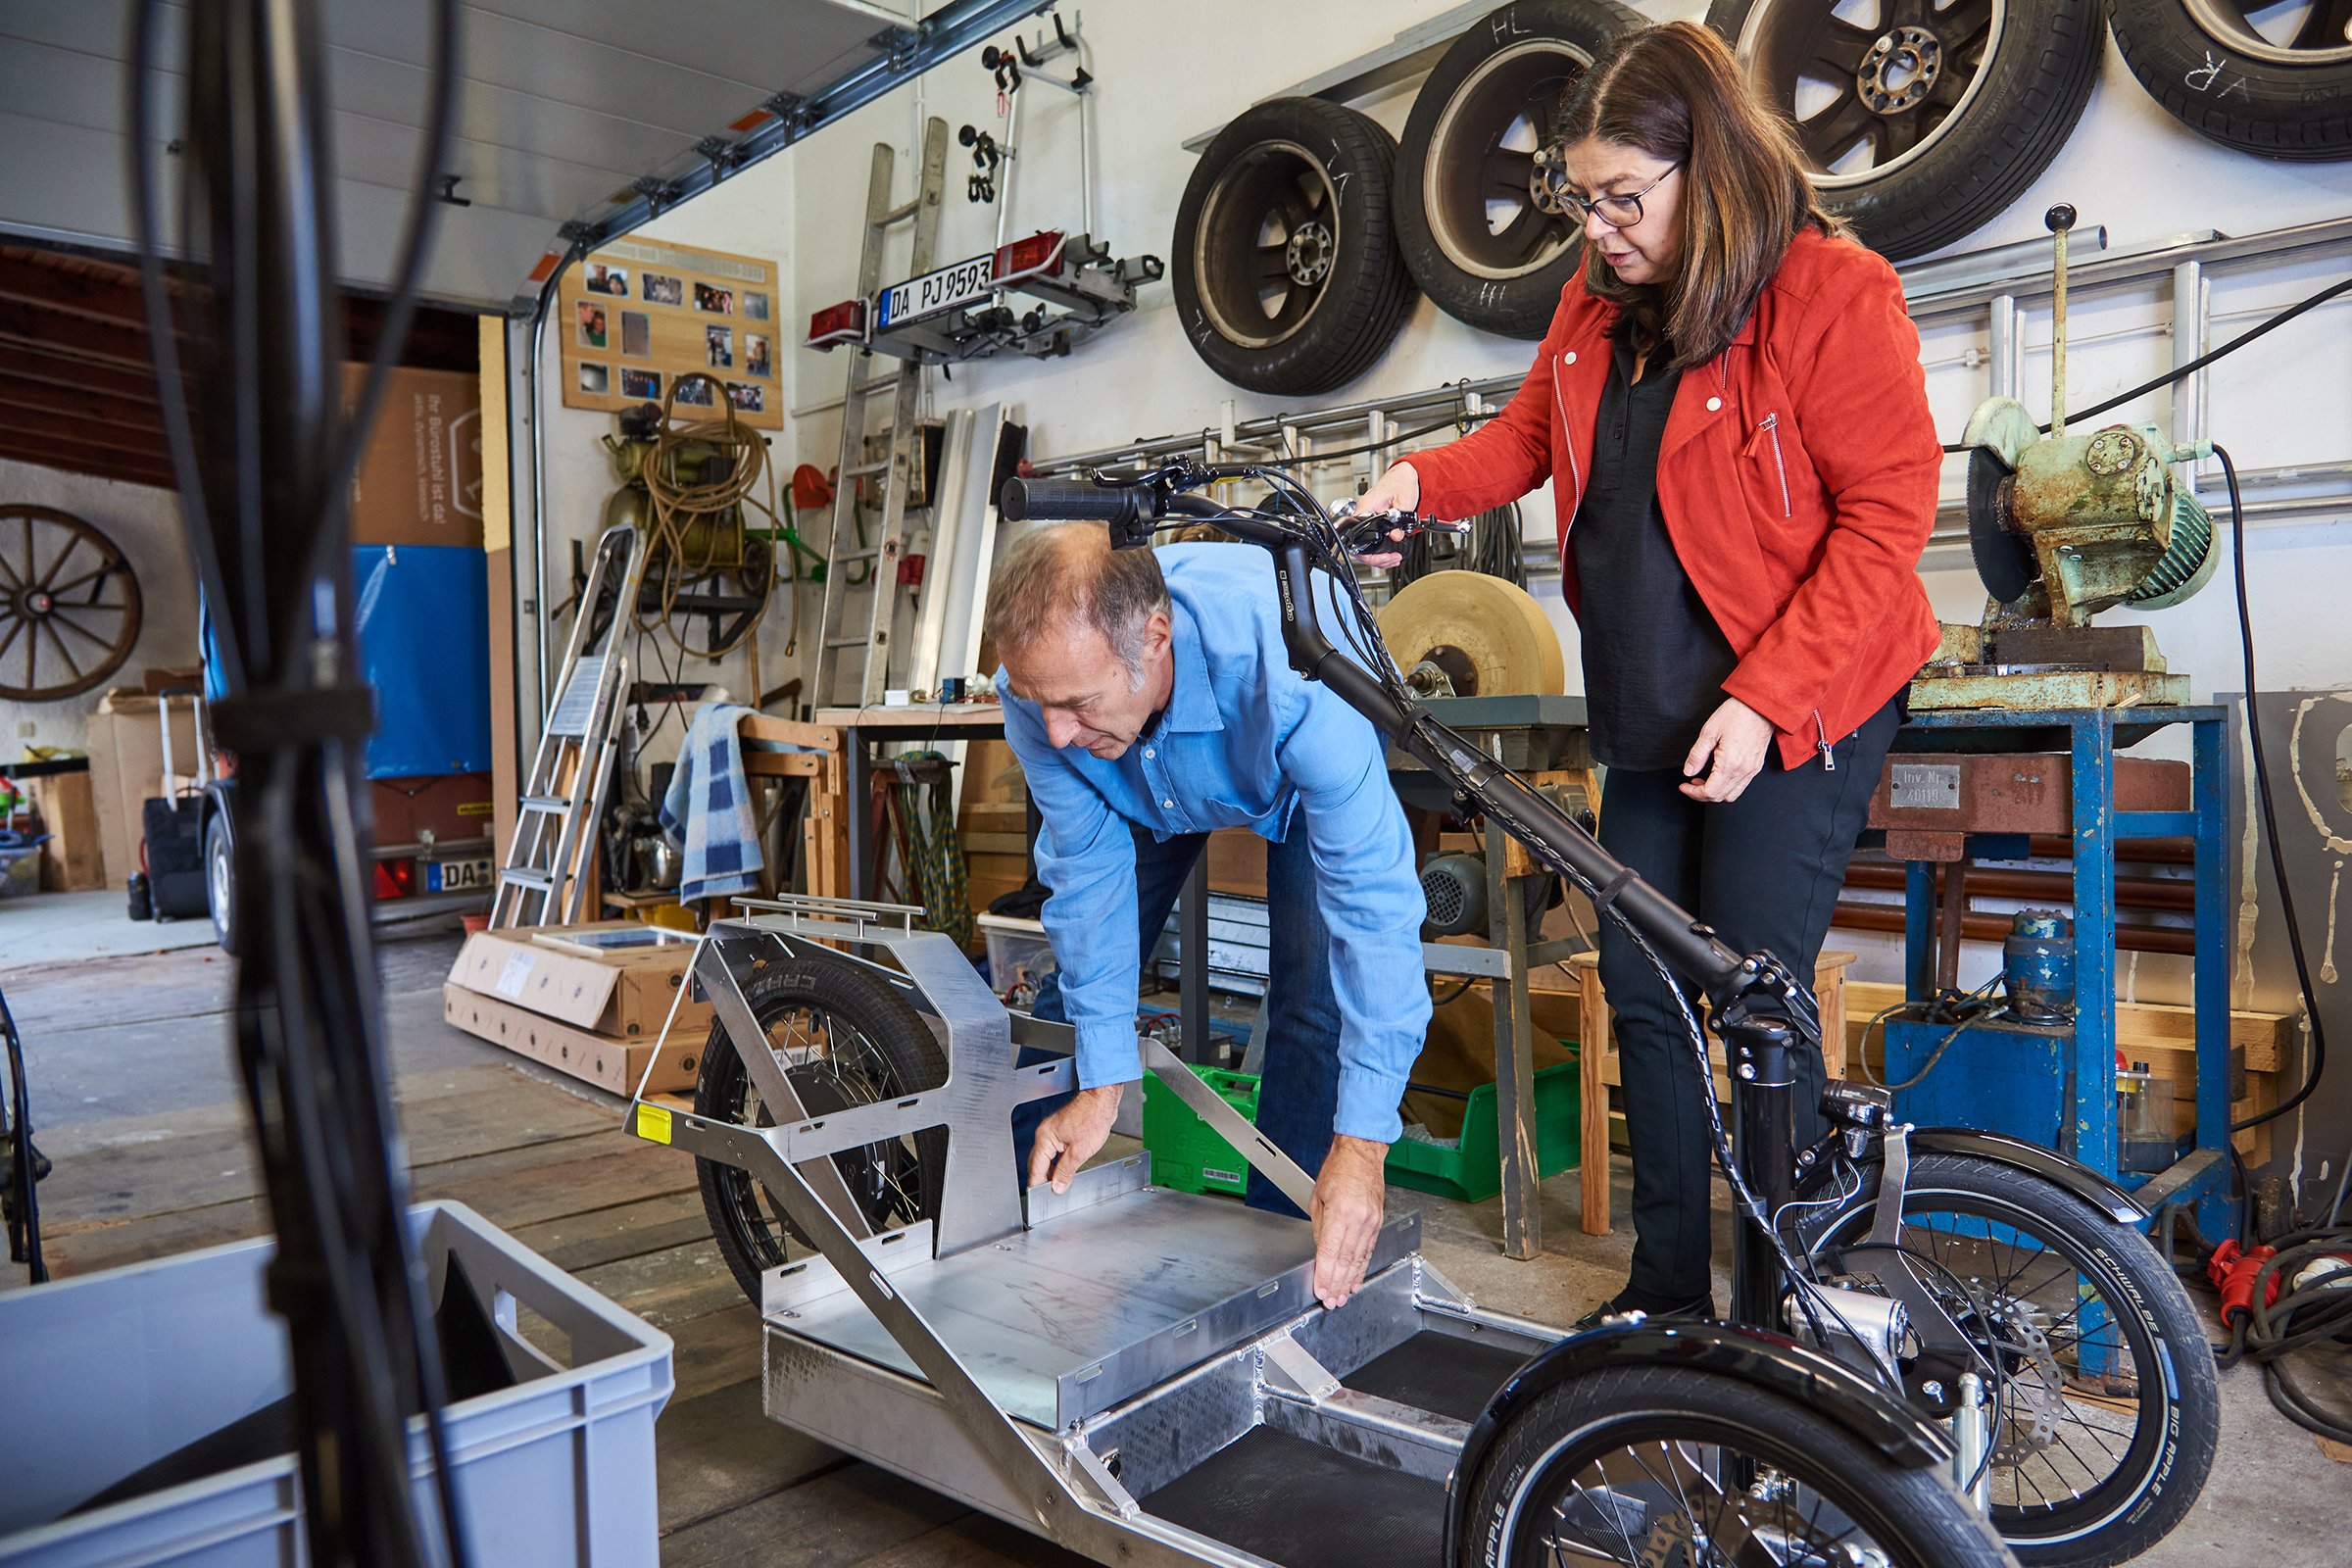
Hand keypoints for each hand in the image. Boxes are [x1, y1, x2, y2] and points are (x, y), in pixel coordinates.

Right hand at [1027, 1084, 1121, 1193]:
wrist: (1102, 1099)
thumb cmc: (1092, 1117)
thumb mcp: (1080, 1152)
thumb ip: (1065, 1172)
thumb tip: (1057, 1186)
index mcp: (1045, 1138)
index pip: (1035, 1168)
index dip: (1039, 1185)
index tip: (1042, 1198)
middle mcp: (1045, 1134)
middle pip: (1038, 1163)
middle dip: (1044, 1179)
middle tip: (1053, 1192)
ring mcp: (1052, 1131)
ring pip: (1046, 1157)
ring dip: (1051, 1170)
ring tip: (1061, 1182)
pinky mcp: (1061, 1130)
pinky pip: (1054, 1150)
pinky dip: (1057, 1161)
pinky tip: (1066, 1168)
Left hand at [1309, 1135, 1388, 1307]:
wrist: (1362, 1153)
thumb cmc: (1338, 1169)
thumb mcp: (1318, 1198)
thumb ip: (1319, 1228)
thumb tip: (1320, 1252)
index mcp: (1340, 1213)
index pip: (1329, 1253)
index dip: (1324, 1276)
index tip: (1320, 1290)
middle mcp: (1358, 1219)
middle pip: (1345, 1261)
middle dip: (1336, 1284)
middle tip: (1331, 1301)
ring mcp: (1371, 1222)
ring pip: (1359, 1259)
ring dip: (1349, 1280)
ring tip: (1343, 1296)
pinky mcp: (1378, 1222)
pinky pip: (1369, 1250)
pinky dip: (1362, 1267)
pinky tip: (1356, 1279)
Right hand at [1344, 463, 1422, 567]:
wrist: (1404, 475)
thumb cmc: (1401, 482)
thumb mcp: (1405, 502)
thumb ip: (1400, 521)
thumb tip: (1395, 536)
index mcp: (1366, 507)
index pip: (1356, 536)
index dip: (1369, 552)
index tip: (1384, 555)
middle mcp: (1363, 514)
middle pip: (1359, 547)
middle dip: (1376, 558)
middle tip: (1392, 559)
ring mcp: (1367, 518)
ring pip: (1365, 546)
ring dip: (1379, 556)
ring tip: (1394, 557)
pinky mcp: (1373, 521)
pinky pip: (1371, 540)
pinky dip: (1381, 549)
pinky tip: (1391, 552)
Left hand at [1679, 697, 1773, 802]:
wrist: (1761, 705)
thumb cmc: (1737, 714)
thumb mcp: (1709, 732)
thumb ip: (1697, 755)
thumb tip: (1689, 771)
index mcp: (1730, 764)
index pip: (1710, 792)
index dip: (1693, 793)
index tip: (1684, 786)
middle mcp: (1743, 771)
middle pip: (1720, 797)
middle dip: (1701, 794)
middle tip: (1690, 783)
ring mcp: (1752, 770)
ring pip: (1731, 794)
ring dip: (1715, 792)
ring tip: (1703, 779)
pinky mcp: (1756, 766)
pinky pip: (1741, 785)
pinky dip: (1727, 786)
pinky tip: (1718, 774)